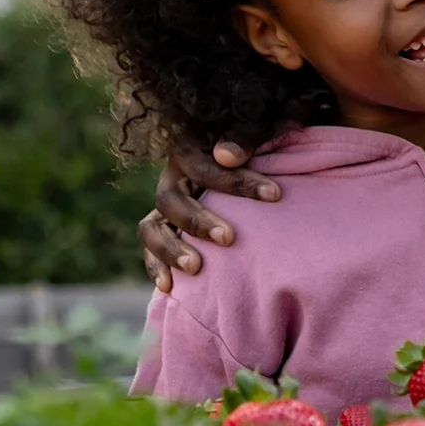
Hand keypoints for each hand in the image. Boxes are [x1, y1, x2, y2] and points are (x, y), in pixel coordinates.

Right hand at [138, 140, 283, 292]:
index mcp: (190, 152)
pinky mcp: (161, 231)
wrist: (238, 165)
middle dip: (198, 221)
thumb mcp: (253, 138)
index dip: (237, 181)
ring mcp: (163, 208)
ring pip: (151, 228)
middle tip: (229, 238)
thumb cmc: (251, 151)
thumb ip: (244, 139)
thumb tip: (227, 155)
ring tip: (195, 267)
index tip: (274, 194)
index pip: (205, 167)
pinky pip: (149, 249)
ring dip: (171, 248)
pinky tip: (169, 286)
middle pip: (170, 200)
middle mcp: (172, 180)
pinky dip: (156, 267)